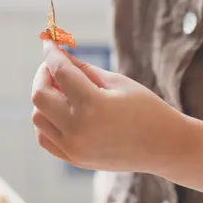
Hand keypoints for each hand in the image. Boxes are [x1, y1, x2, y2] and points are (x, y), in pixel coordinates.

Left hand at [30, 42, 185, 171]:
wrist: (165, 147)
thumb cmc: (147, 109)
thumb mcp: (118, 82)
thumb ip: (84, 70)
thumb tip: (59, 56)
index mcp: (93, 105)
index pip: (60, 72)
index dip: (52, 54)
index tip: (49, 43)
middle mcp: (78, 129)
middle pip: (39, 95)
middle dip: (44, 76)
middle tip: (56, 67)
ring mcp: (74, 147)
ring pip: (38, 117)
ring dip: (45, 99)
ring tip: (64, 91)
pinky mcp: (74, 159)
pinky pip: (45, 137)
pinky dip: (47, 121)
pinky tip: (63, 111)